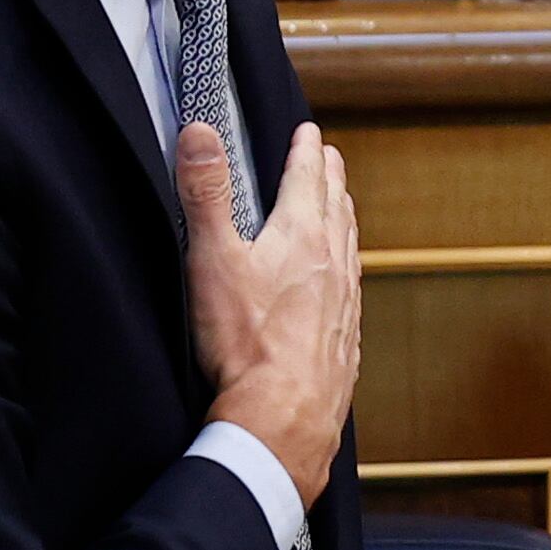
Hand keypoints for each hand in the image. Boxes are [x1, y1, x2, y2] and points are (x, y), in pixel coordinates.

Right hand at [186, 119, 360, 492]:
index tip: (309, 132)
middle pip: (335, 207)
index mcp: (302, 237)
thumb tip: (200, 133)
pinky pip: (350, 290)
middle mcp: (333, 264)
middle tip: (329, 158)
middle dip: (329, 177)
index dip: (305, 150)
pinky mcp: (344, 338)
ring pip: (348, 247)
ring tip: (340, 207)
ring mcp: (344, 303)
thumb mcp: (212, 259)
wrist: (283, 417)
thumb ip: (206, 194)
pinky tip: (341, 283)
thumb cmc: (245, 343)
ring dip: (343, 219)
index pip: (306, 178)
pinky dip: (346, 269)